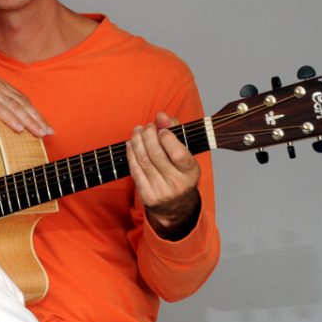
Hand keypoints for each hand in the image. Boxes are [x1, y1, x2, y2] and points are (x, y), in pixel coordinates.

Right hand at [0, 78, 52, 136]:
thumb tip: (10, 135)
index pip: (22, 102)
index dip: (36, 115)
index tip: (48, 130)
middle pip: (21, 103)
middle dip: (37, 119)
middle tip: (49, 133)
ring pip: (11, 104)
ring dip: (27, 119)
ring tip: (39, 132)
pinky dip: (8, 116)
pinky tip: (19, 127)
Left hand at [127, 111, 201, 238]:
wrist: (176, 206)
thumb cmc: (180, 172)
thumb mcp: (186, 153)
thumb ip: (175, 130)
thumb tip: (161, 115)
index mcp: (191, 173)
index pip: (178, 153)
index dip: (167, 138)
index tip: (161, 130)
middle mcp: (177, 184)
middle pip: (156, 154)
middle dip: (148, 135)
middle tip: (147, 127)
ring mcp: (161, 192)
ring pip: (143, 161)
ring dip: (137, 141)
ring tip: (137, 131)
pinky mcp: (147, 196)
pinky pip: (135, 171)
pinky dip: (130, 154)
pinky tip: (130, 143)